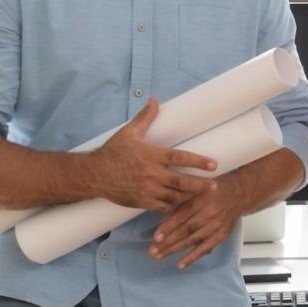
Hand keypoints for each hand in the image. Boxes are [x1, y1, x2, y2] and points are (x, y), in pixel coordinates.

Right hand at [89, 97, 216, 211]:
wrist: (93, 174)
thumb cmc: (113, 152)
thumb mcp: (129, 132)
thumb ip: (145, 117)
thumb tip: (154, 99)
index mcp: (151, 155)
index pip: (180, 158)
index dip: (198, 161)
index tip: (214, 165)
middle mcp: (150, 173)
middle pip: (182, 182)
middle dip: (200, 185)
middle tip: (214, 186)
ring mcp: (146, 189)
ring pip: (174, 196)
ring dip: (189, 196)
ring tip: (201, 194)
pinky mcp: (141, 202)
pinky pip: (162, 207)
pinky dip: (173, 206)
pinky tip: (180, 203)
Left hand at [149, 174, 245, 268]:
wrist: (238, 195)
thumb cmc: (213, 192)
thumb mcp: (197, 190)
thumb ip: (181, 202)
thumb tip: (162, 218)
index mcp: (201, 200)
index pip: (182, 216)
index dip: (168, 228)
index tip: (155, 238)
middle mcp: (209, 213)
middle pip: (185, 230)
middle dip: (167, 242)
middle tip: (152, 251)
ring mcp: (216, 225)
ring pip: (192, 240)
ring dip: (175, 250)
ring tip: (159, 256)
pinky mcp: (221, 235)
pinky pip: (205, 248)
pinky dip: (192, 257)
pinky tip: (180, 264)